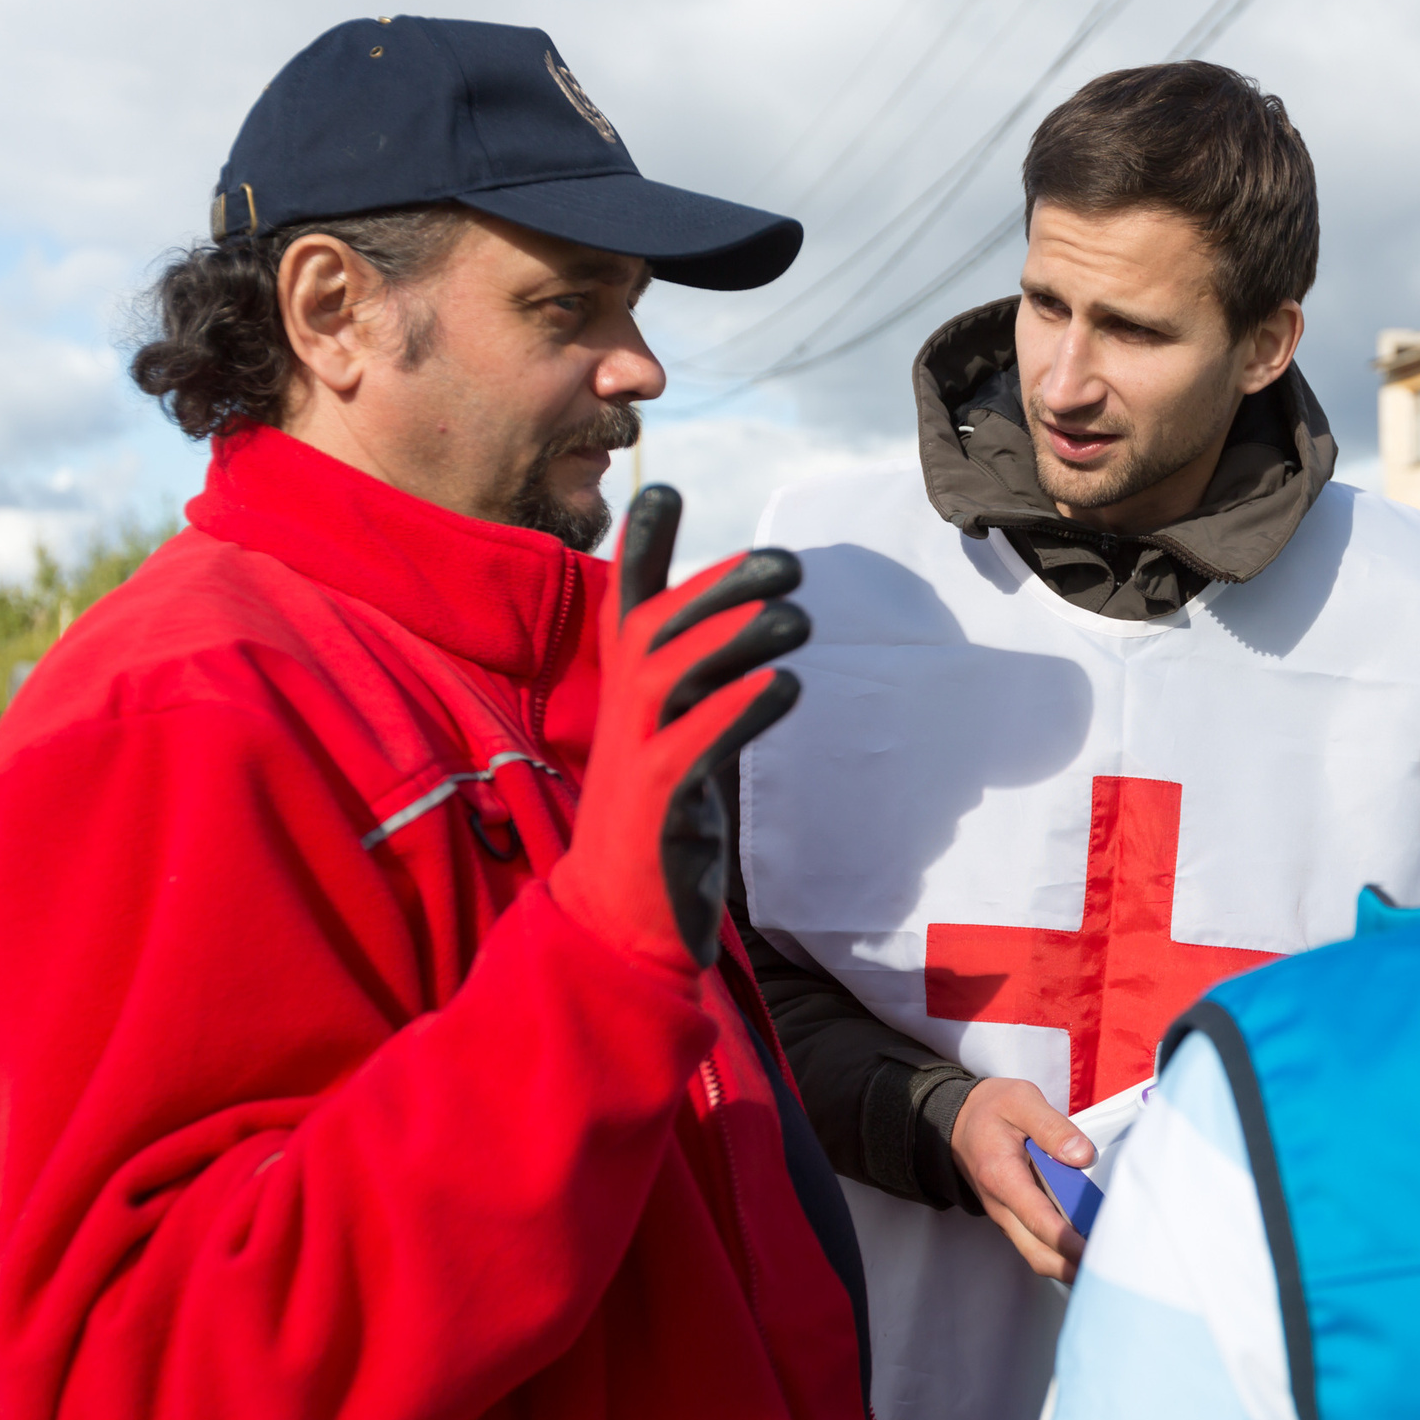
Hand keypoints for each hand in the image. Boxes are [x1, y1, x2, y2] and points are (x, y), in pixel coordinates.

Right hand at [551, 484, 807, 972]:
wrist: (620, 930)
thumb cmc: (660, 833)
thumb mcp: (678, 747)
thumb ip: (701, 691)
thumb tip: (748, 633)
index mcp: (626, 702)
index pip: (625, 608)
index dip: (640, 549)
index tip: (664, 489)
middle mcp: (620, 720)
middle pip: (654, 627)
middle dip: (718, 585)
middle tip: (790, 563)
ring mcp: (631, 763)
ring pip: (668, 676)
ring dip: (732, 638)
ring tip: (799, 620)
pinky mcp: (653, 810)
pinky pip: (689, 749)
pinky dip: (734, 712)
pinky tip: (784, 686)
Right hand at [950, 1078, 1094, 1282]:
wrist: (957, 1122)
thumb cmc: (991, 1110)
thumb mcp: (1020, 1100)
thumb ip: (1051, 1126)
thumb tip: (1081, 1155)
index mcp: (1002, 1175)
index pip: (1036, 1218)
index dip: (1066, 1240)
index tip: (1093, 1252)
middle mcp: (1001, 1205)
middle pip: (1038, 1253)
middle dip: (1072, 1267)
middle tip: (1111, 1267)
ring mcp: (1007, 1216)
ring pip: (1038, 1255)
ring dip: (1069, 1265)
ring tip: (1107, 1262)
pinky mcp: (1014, 1219)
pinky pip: (1038, 1245)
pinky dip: (1062, 1255)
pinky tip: (1090, 1247)